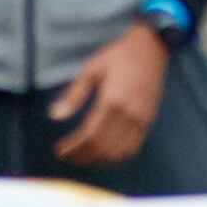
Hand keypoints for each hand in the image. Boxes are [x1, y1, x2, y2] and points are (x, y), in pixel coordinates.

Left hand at [48, 24, 170, 166]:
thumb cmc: (118, 56)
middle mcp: (129, 113)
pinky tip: (104, 153)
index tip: (60, 151)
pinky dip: (117, 156)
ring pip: (118, 153)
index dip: (74, 148)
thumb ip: (74, 95)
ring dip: (98, 160)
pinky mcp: (149, 120)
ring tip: (83, 156)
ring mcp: (141, 119)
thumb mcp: (91, 69)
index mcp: (112, 100)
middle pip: (102, 148)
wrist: (150, 47)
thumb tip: (55, 116)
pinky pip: (133, 148)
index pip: (90, 135)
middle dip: (82, 157)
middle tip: (68, 156)